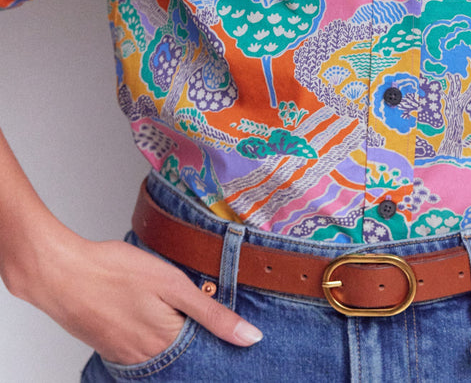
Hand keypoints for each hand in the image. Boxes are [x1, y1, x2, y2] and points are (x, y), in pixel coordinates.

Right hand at [11, 226, 261, 364]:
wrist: (60, 274)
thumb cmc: (115, 271)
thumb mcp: (173, 284)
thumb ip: (212, 314)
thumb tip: (250, 338)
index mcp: (167, 342)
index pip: (207, 352)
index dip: (221, 337)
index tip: (234, 328)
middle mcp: (147, 358)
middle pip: (185, 355)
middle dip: (198, 337)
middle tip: (198, 308)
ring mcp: (126, 355)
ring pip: (163, 352)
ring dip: (175, 334)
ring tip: (173, 306)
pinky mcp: (110, 347)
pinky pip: (141, 348)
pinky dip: (153, 333)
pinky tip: (150, 311)